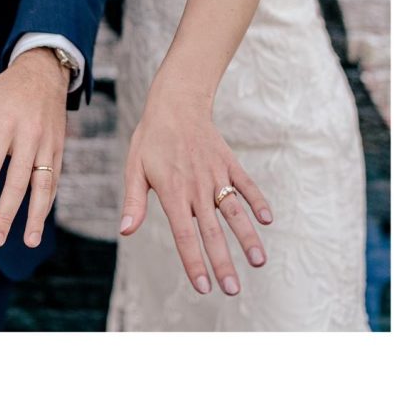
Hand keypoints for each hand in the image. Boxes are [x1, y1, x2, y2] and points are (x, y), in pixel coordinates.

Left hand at [0, 48, 67, 248]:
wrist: (43, 72)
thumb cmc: (5, 89)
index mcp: (6, 123)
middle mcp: (29, 135)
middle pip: (18, 181)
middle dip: (6, 212)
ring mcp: (47, 143)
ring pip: (43, 184)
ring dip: (36, 215)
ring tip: (28, 241)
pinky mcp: (59, 147)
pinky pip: (54, 178)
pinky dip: (48, 201)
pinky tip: (39, 219)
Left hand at [120, 79, 272, 295]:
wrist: (175, 103)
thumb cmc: (151, 139)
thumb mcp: (134, 168)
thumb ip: (134, 201)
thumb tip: (125, 231)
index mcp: (173, 192)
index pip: (185, 235)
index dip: (194, 262)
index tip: (204, 287)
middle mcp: (196, 186)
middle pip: (212, 231)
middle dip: (223, 262)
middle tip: (233, 290)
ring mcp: (215, 174)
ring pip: (234, 210)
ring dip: (247, 236)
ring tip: (259, 262)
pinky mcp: (228, 162)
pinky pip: (246, 183)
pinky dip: (257, 200)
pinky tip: (268, 219)